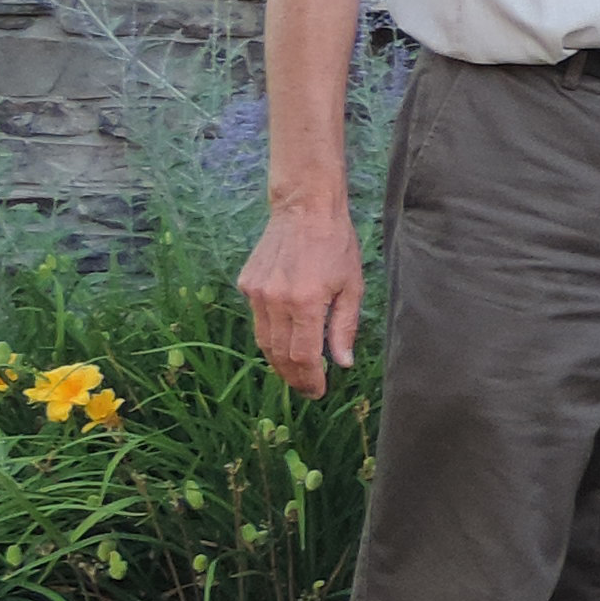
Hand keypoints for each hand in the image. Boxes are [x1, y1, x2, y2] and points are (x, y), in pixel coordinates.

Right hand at [238, 204, 363, 397]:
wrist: (304, 208)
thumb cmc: (335, 245)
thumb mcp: (352, 286)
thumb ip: (344, 327)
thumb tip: (342, 362)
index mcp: (305, 303)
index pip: (303, 356)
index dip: (310, 379)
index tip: (318, 392)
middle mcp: (275, 300)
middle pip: (279, 354)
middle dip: (294, 377)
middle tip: (307, 389)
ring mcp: (256, 292)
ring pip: (263, 340)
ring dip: (278, 361)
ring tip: (296, 372)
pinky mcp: (247, 284)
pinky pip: (257, 319)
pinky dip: (270, 334)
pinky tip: (284, 338)